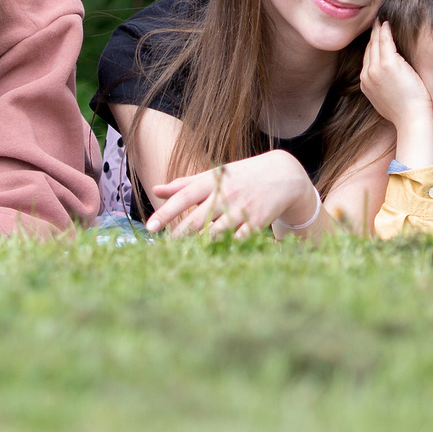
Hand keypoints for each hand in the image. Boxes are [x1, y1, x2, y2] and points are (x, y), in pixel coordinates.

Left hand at [146, 149, 319, 237]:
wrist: (282, 175)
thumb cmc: (240, 176)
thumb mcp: (214, 175)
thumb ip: (184, 184)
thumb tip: (155, 191)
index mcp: (212, 181)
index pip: (184, 196)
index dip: (166, 212)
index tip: (150, 227)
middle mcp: (225, 194)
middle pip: (197, 219)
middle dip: (178, 235)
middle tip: (164, 248)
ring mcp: (242, 209)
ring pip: (215, 232)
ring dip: (198, 245)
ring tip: (184, 254)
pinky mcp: (257, 223)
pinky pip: (237, 240)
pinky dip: (224, 248)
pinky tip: (212, 256)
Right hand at [359, 21, 432, 166]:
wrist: (412, 120)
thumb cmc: (406, 111)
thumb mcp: (388, 98)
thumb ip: (384, 85)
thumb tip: (391, 78)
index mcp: (365, 83)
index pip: (367, 57)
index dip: (372, 44)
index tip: (377, 33)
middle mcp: (367, 74)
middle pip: (369, 47)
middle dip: (373, 33)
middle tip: (377, 19)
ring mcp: (376, 69)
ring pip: (376, 42)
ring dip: (378, 28)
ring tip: (382, 17)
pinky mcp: (388, 64)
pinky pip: (385, 41)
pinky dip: (385, 30)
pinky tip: (388, 22)